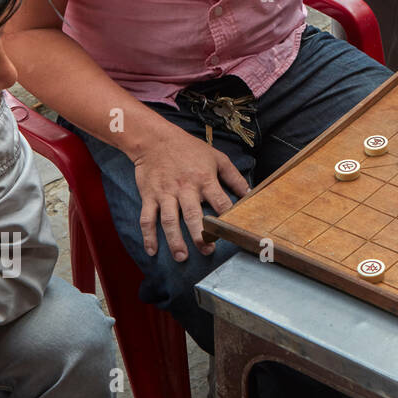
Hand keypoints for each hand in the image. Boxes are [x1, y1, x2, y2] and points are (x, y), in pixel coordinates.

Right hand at [128, 125, 249, 261]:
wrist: (156, 140)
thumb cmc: (190, 149)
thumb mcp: (217, 158)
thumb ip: (234, 177)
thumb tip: (250, 194)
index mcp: (205, 179)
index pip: (220, 201)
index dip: (227, 216)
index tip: (233, 232)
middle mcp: (185, 188)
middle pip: (193, 214)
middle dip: (200, 234)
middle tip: (207, 250)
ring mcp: (165, 194)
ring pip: (169, 220)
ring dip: (175, 240)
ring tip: (181, 257)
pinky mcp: (149, 196)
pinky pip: (147, 218)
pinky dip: (148, 235)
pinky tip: (152, 251)